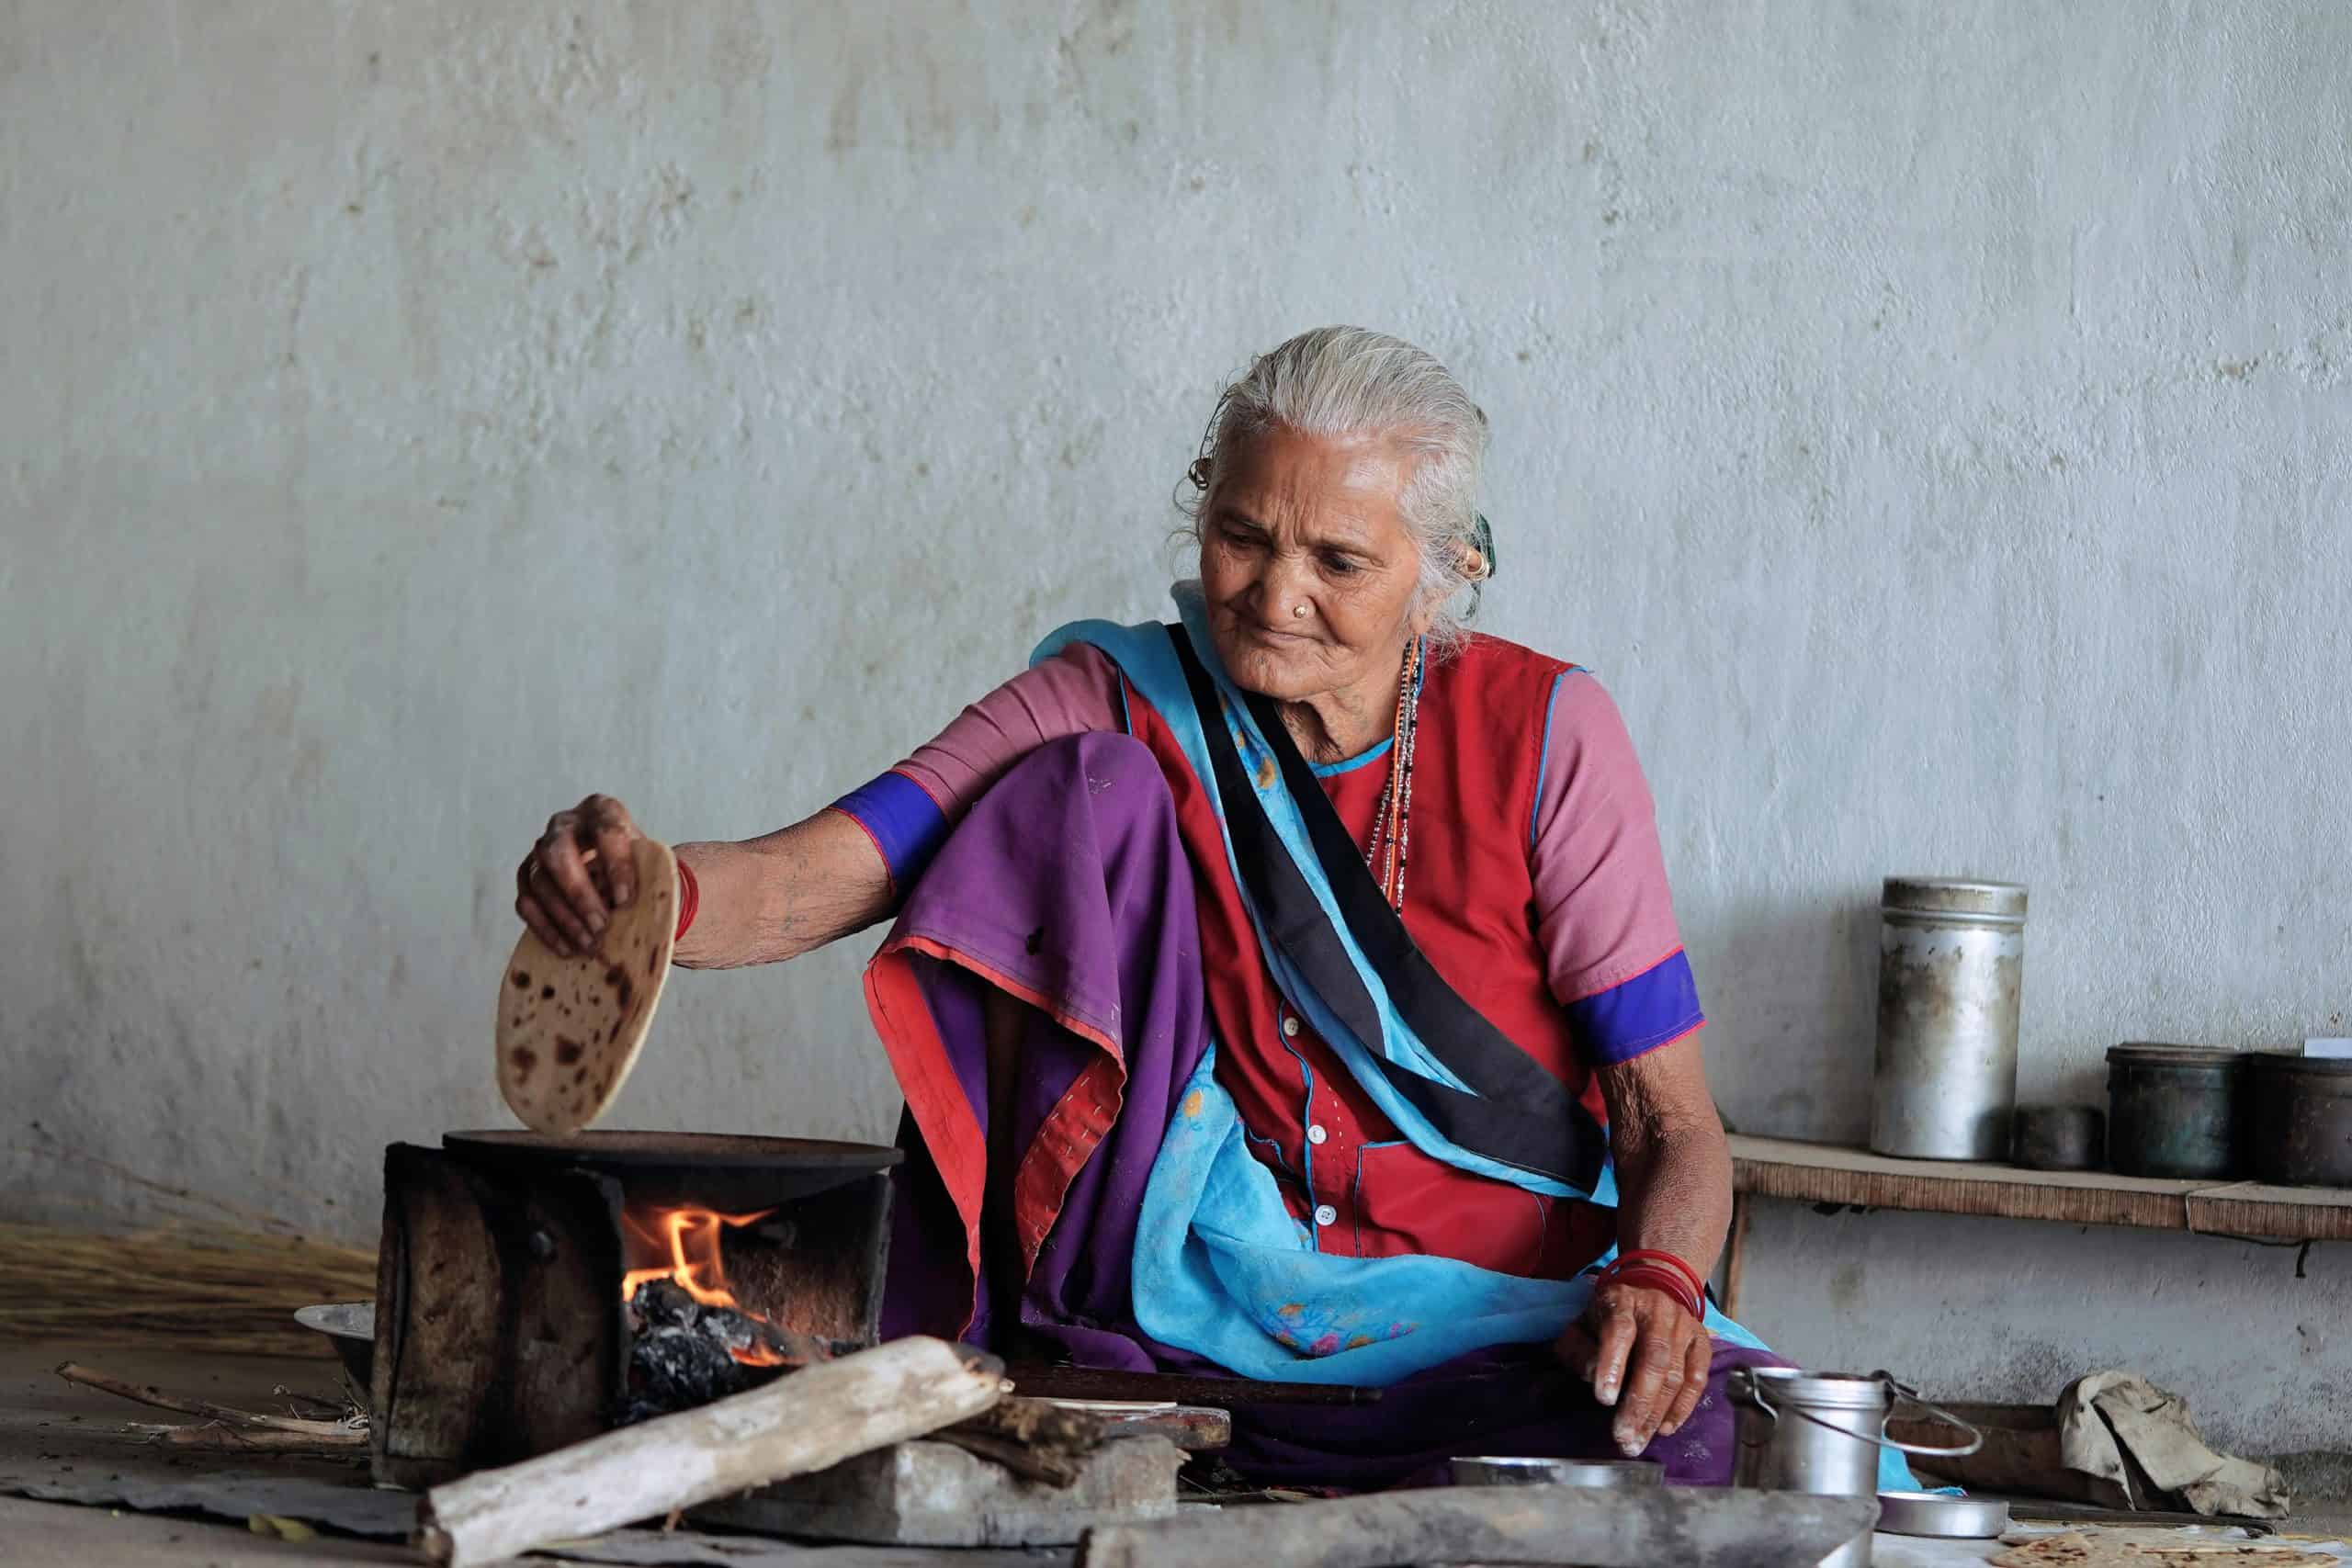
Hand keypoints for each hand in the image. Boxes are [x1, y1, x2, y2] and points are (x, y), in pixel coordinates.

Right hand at [515, 795, 643, 956]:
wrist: (616, 870)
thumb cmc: (637, 865)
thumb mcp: (650, 865)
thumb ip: (652, 881)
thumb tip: (650, 914)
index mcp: (601, 811)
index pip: (606, 829)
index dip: (615, 864)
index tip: (626, 900)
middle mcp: (565, 824)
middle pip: (557, 852)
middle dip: (579, 893)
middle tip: (601, 926)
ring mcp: (540, 850)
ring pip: (539, 881)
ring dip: (564, 917)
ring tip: (589, 944)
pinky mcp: (527, 877)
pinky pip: (526, 902)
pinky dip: (545, 928)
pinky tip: (567, 948)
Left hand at [1554, 1280, 1711, 1455]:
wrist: (1649, 1295)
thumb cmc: (1608, 1319)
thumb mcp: (1581, 1326)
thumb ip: (1577, 1349)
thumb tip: (1591, 1375)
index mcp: (1622, 1300)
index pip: (1619, 1330)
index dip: (1613, 1365)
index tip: (1604, 1399)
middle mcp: (1658, 1310)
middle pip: (1654, 1359)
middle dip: (1639, 1404)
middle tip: (1624, 1437)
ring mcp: (1684, 1325)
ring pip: (1676, 1374)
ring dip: (1657, 1414)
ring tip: (1638, 1440)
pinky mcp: (1702, 1341)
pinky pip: (1697, 1379)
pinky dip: (1682, 1407)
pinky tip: (1665, 1428)